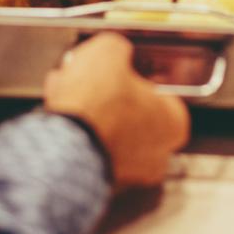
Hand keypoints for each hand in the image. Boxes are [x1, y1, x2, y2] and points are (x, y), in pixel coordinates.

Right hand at [43, 33, 189, 187]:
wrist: (63, 147)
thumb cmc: (96, 105)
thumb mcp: (110, 51)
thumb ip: (118, 49)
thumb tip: (114, 51)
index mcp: (173, 122)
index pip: (161, 92)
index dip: (136, 76)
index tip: (120, 70)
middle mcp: (157, 155)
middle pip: (133, 114)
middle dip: (109, 96)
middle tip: (89, 80)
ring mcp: (128, 175)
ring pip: (107, 132)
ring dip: (88, 113)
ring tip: (66, 91)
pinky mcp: (97, 184)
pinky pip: (87, 149)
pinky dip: (74, 133)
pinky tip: (59, 114)